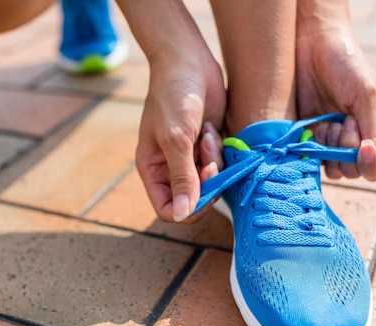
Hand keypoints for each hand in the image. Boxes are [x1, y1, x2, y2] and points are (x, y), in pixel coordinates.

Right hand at [136, 53, 225, 222]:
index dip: (188, 208)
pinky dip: (220, 149)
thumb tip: (181, 214)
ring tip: (206, 134)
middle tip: (209, 160)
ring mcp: (191, 157)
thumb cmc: (174, 96)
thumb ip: (182, 177)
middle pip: (194, 198)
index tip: (204, 193)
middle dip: (206, 182)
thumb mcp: (176, 139)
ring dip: (213, 161)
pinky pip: (222, 164)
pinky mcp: (208, 146)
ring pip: (211, 182)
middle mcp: (171, 167)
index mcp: (153, 169)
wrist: (189, 61)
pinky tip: (210, 128)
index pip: (168, 209)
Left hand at [296, 5, 375, 180]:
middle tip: (341, 123)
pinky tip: (311, 127)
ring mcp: (324, 139)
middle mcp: (349, 140)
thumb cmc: (346, 63)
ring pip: (328, 168)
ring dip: (327, 152)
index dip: (369, 165)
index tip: (363, 146)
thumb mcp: (366, 93)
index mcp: (371, 130)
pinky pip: (306, 157)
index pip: (375, 167)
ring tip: (325, 124)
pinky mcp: (302, 135)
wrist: (311, 42)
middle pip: (350, 171)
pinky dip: (308, 149)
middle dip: (346, 152)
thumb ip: (374, 128)